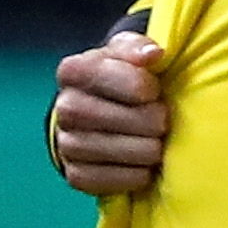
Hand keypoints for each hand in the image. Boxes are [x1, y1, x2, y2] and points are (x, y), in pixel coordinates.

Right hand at [49, 31, 167, 199]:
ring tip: (157, 141)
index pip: (107, 76)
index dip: (140, 85)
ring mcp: (66, 143)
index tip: (154, 91)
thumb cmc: (128, 76)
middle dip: (150, 120)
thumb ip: (140, 48)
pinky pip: (104, 180)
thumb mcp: (131, 53)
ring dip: (146, 149)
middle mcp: (64, 107)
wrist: (109, 110)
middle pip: (113, 117)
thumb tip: (154, 54)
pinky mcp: (76, 173)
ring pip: (111, 150)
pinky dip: (133, 175)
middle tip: (163, 119)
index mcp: (74, 71)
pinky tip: (145, 165)